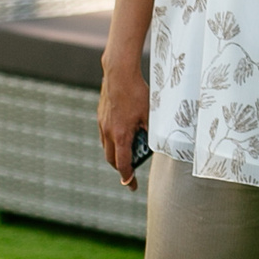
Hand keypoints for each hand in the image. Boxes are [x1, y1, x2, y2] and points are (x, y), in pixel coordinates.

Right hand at [97, 68, 150, 188]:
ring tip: (128, 156)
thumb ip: (151, 130)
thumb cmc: (136, 93)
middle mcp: (109, 132)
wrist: (119, 74)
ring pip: (107, 147)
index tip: (131, 185)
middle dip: (121, 169)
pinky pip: (105, 135)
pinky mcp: (101, 116)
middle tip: (130, 174)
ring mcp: (103, 124)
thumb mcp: (150, 113)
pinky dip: (113, 142)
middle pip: (112, 159)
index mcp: (121, 135)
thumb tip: (156, 142)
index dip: (127, 177)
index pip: (123, 163)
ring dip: (116, 155)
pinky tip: (122, 136)